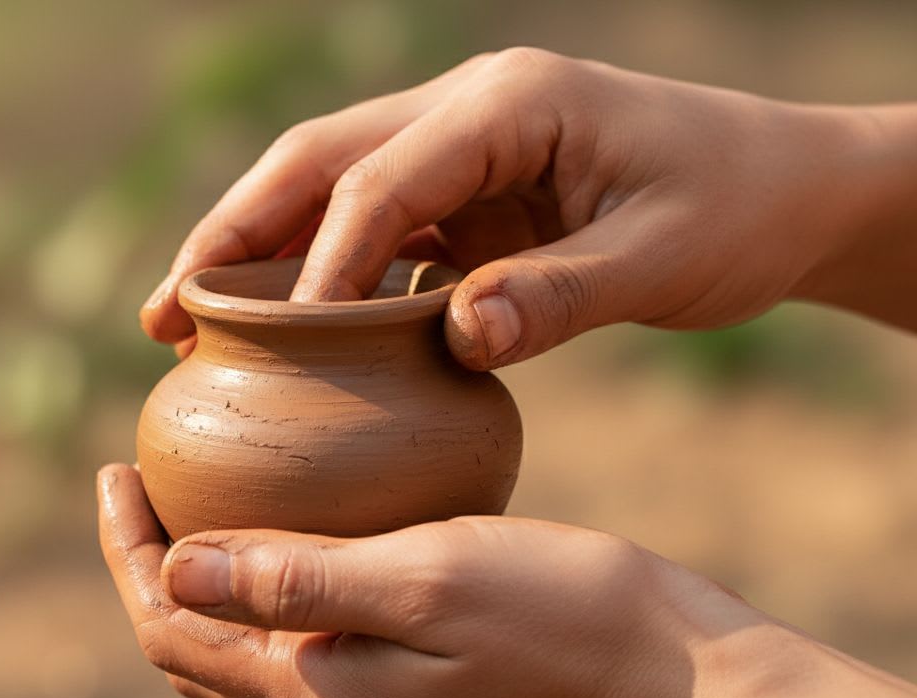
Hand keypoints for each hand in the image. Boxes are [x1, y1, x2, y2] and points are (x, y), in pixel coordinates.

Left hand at [98, 464, 916, 697]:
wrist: (678, 686)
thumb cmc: (565, 615)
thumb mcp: (425, 579)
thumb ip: (293, 580)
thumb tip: (173, 570)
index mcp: (319, 691)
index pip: (172, 624)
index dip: (128, 550)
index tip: (117, 468)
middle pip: (193, 646)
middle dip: (152, 567)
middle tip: (143, 485)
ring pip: (243, 653)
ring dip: (205, 583)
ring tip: (201, 504)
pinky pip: (302, 647)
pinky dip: (268, 593)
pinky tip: (299, 535)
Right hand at [140, 48, 916, 365]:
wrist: (782, 188)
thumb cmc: (734, 209)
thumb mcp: (662, 258)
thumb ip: (560, 298)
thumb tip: (456, 341)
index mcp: (509, 103)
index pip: (381, 179)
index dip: (316, 262)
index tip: (268, 343)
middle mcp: (467, 110)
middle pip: (317, 161)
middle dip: (235, 233)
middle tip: (165, 310)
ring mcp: (460, 147)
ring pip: (328, 188)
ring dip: (256, 250)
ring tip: (185, 321)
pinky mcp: (466, 191)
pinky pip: (371, 227)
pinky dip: (318, 274)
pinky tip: (284, 331)